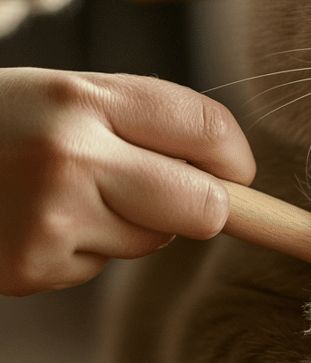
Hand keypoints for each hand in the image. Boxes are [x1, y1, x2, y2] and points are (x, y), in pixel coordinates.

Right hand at [0, 68, 255, 295]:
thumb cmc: (2, 124)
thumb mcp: (68, 95)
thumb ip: (148, 123)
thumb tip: (233, 180)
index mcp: (84, 96)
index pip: (207, 128)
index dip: (235, 158)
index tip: (235, 172)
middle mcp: (70, 154)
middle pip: (206, 208)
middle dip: (203, 209)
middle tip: (170, 196)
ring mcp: (50, 217)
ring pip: (154, 240)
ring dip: (131, 226)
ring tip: (70, 196)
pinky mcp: (30, 267)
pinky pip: (100, 265)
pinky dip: (83, 250)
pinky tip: (37, 222)